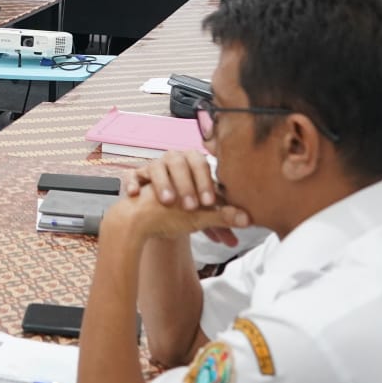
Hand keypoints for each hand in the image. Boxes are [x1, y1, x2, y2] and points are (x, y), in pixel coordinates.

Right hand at [121, 150, 251, 240]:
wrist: (149, 217)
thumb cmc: (179, 212)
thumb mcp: (202, 216)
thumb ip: (223, 218)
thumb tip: (248, 221)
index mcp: (192, 164)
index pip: (201, 164)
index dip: (205, 182)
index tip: (209, 202)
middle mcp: (171, 161)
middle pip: (178, 162)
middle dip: (185, 184)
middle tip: (191, 206)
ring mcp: (152, 168)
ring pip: (156, 167)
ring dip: (162, 184)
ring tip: (168, 202)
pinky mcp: (136, 177)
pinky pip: (133, 176)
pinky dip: (133, 183)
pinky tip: (134, 194)